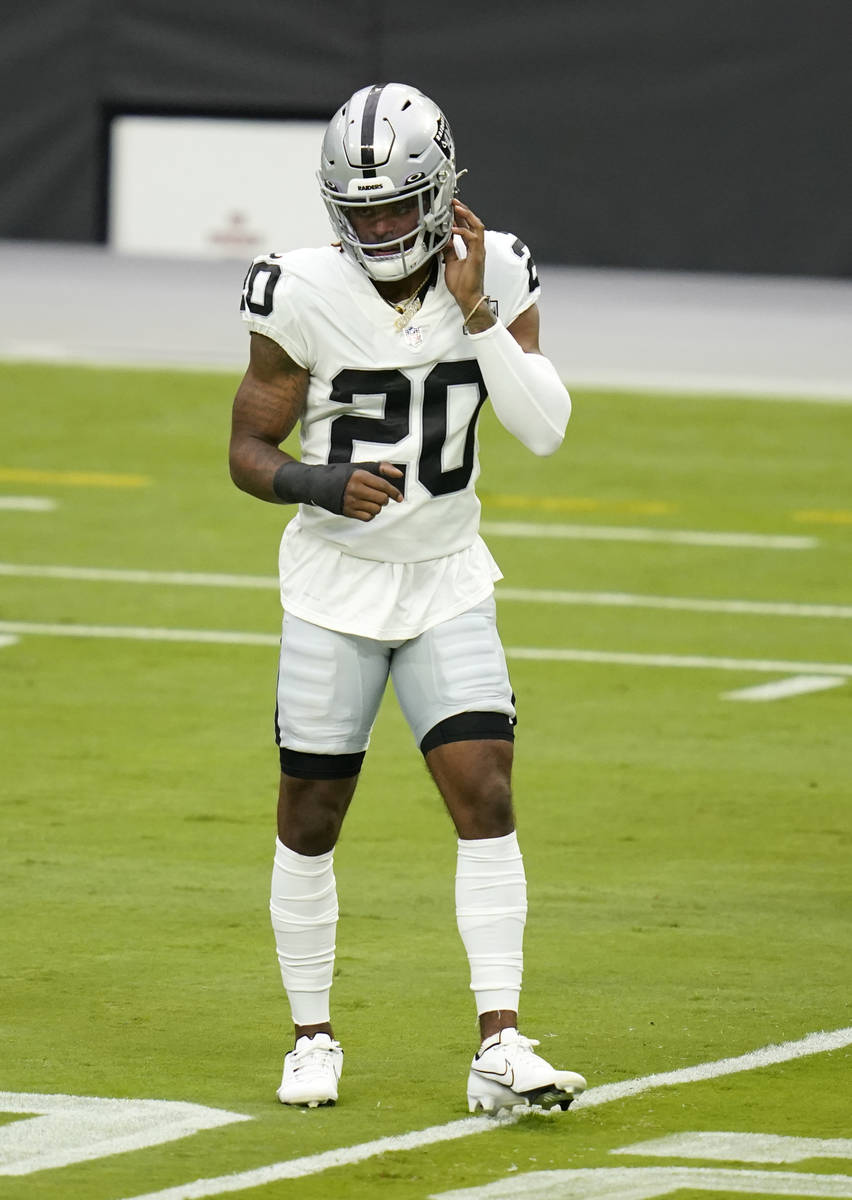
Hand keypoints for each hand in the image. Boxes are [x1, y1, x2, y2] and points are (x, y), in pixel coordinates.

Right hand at [342, 462, 403, 520]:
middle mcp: (355, 489)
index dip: (394, 492)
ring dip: (378, 507)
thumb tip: (399, 474)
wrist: (322, 483)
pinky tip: (366, 508)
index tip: (399, 497)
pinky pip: (368, 517)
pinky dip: (370, 514)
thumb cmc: (345, 475)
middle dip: (385, 499)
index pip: (383, 485)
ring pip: (376, 509)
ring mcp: (351, 501)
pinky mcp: (348, 511)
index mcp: (359, 476)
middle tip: (381, 497)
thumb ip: (383, 468)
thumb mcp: (362, 467)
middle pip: (382, 499)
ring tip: (371, 501)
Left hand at [442, 199, 494, 332]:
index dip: (460, 216)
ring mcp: (478, 251)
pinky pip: (473, 239)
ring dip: (467, 216)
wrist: (467, 298)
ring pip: (477, 226)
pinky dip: (463, 231)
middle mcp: (477, 248)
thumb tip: (443, 240)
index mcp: (471, 249)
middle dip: (464, 210)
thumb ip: (449, 250)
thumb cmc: (462, 285)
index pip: (467, 227)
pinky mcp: (478, 256)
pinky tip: (454, 229)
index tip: (451, 207)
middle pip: (474, 223)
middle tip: (453, 201)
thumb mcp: (450, 263)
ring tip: (456, 207)